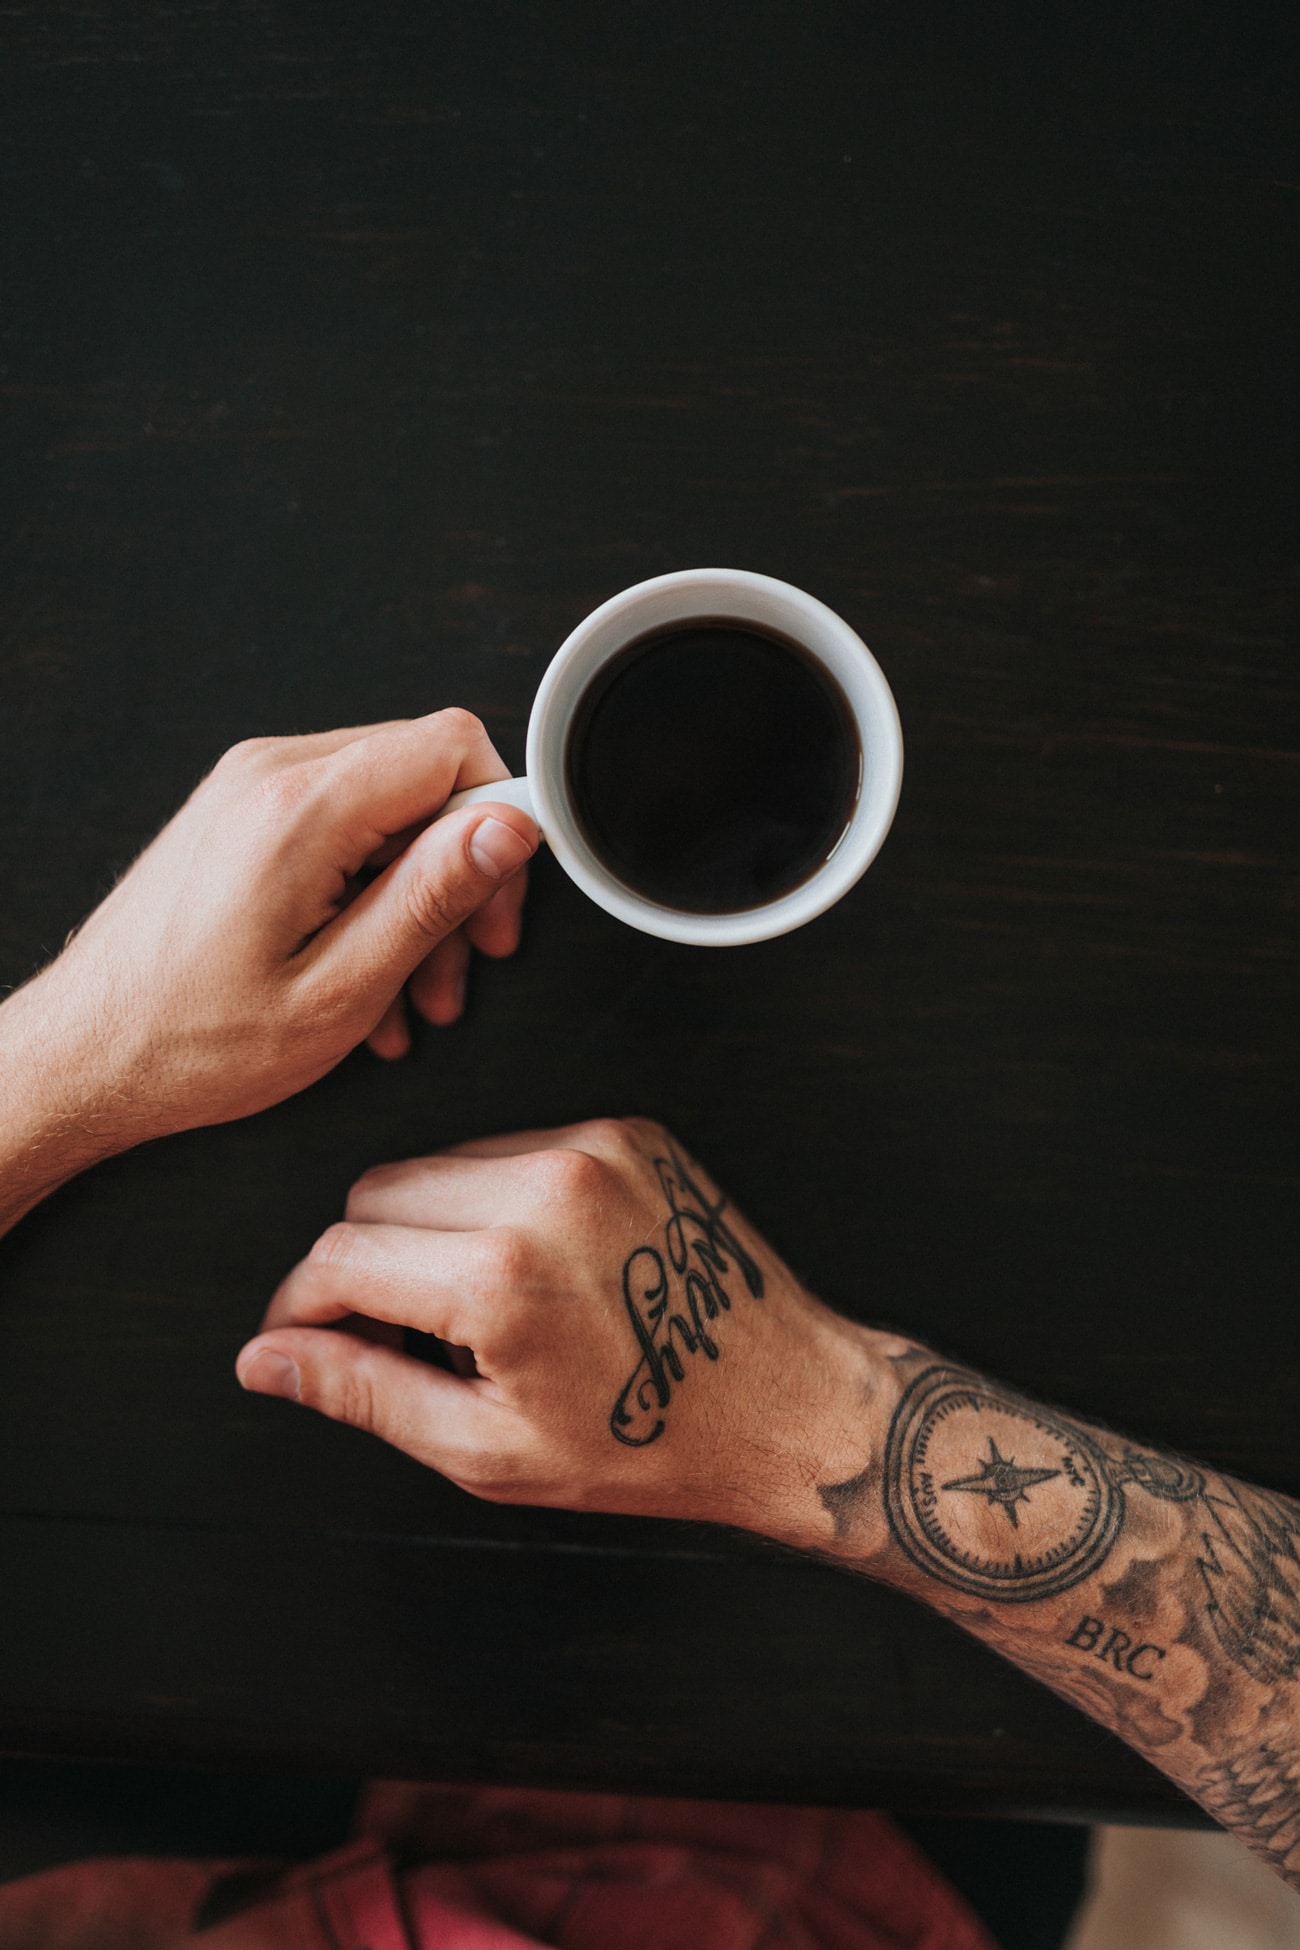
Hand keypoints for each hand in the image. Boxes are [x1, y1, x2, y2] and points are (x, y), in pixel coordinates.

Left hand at [5, 711, 537, 1155]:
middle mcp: (270, 775)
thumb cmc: (189, 1043)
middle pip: (425, 778)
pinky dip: (370, 894)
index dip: (499, 822)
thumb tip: (509, 826)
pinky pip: (341, 826)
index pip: (451, 747)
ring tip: (412, 994)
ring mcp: (249, 788)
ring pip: (389, 808)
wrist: (82, 1057)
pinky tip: (366, 975)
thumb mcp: (340, 990)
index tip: (496, 903)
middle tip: (465, 964)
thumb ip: (431, 896)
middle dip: (460, 876)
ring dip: (416, 899)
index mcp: (298, 810)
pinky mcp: (241, 813)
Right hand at [237, 1118, 897, 1544]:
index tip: (300, 1341)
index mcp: (502, 1273)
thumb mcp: (486, 1450)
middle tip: (398, 1338)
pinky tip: (536, 1269)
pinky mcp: (627, 1133)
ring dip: (429, 1230)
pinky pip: (512, 1148)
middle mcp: (545, 1186)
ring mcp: (592, 1148)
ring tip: (481, 1313)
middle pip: (376, 1193)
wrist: (791, 1406)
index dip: (299, 1308)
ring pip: (440, 1163)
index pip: (338, 1256)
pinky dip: (497, 1201)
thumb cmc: (652, 1443)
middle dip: (363, 1266)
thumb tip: (266, 1360)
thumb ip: (362, 1391)